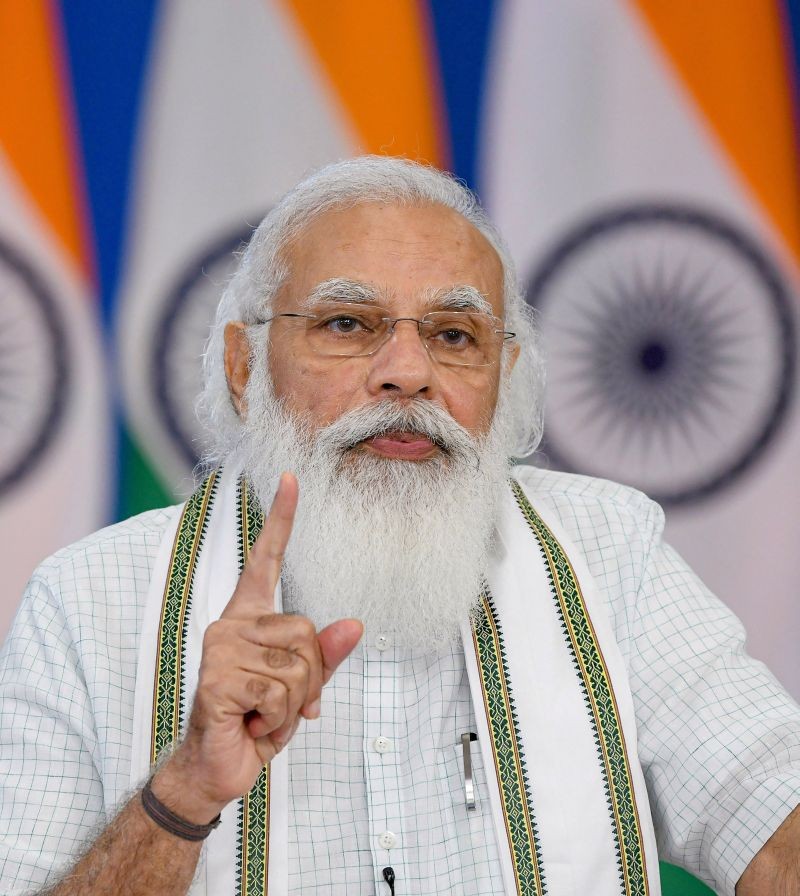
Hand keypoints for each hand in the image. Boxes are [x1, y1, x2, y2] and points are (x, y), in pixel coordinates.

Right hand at [153, 473, 362, 821]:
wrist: (217, 766)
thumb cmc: (257, 720)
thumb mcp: (301, 688)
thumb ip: (326, 657)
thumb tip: (355, 625)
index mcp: (249, 618)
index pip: (266, 559)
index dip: (281, 519)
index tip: (291, 479)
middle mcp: (231, 625)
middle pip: (307, 632)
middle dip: (310, 678)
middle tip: (280, 702)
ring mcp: (221, 650)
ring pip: (299, 665)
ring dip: (295, 703)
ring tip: (264, 713)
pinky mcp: (218, 678)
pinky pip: (281, 691)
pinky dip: (280, 719)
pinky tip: (253, 724)